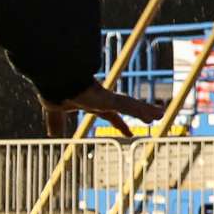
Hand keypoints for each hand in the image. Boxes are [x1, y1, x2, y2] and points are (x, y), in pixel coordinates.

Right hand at [41, 82, 163, 139]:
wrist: (54, 77)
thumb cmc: (54, 88)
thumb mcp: (55, 110)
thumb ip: (56, 123)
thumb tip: (52, 136)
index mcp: (92, 103)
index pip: (109, 115)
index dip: (119, 124)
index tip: (128, 131)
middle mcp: (103, 100)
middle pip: (126, 108)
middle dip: (139, 113)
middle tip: (151, 119)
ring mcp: (108, 98)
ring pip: (132, 105)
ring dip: (145, 110)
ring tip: (161, 113)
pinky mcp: (109, 98)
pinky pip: (129, 105)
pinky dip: (142, 110)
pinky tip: (156, 114)